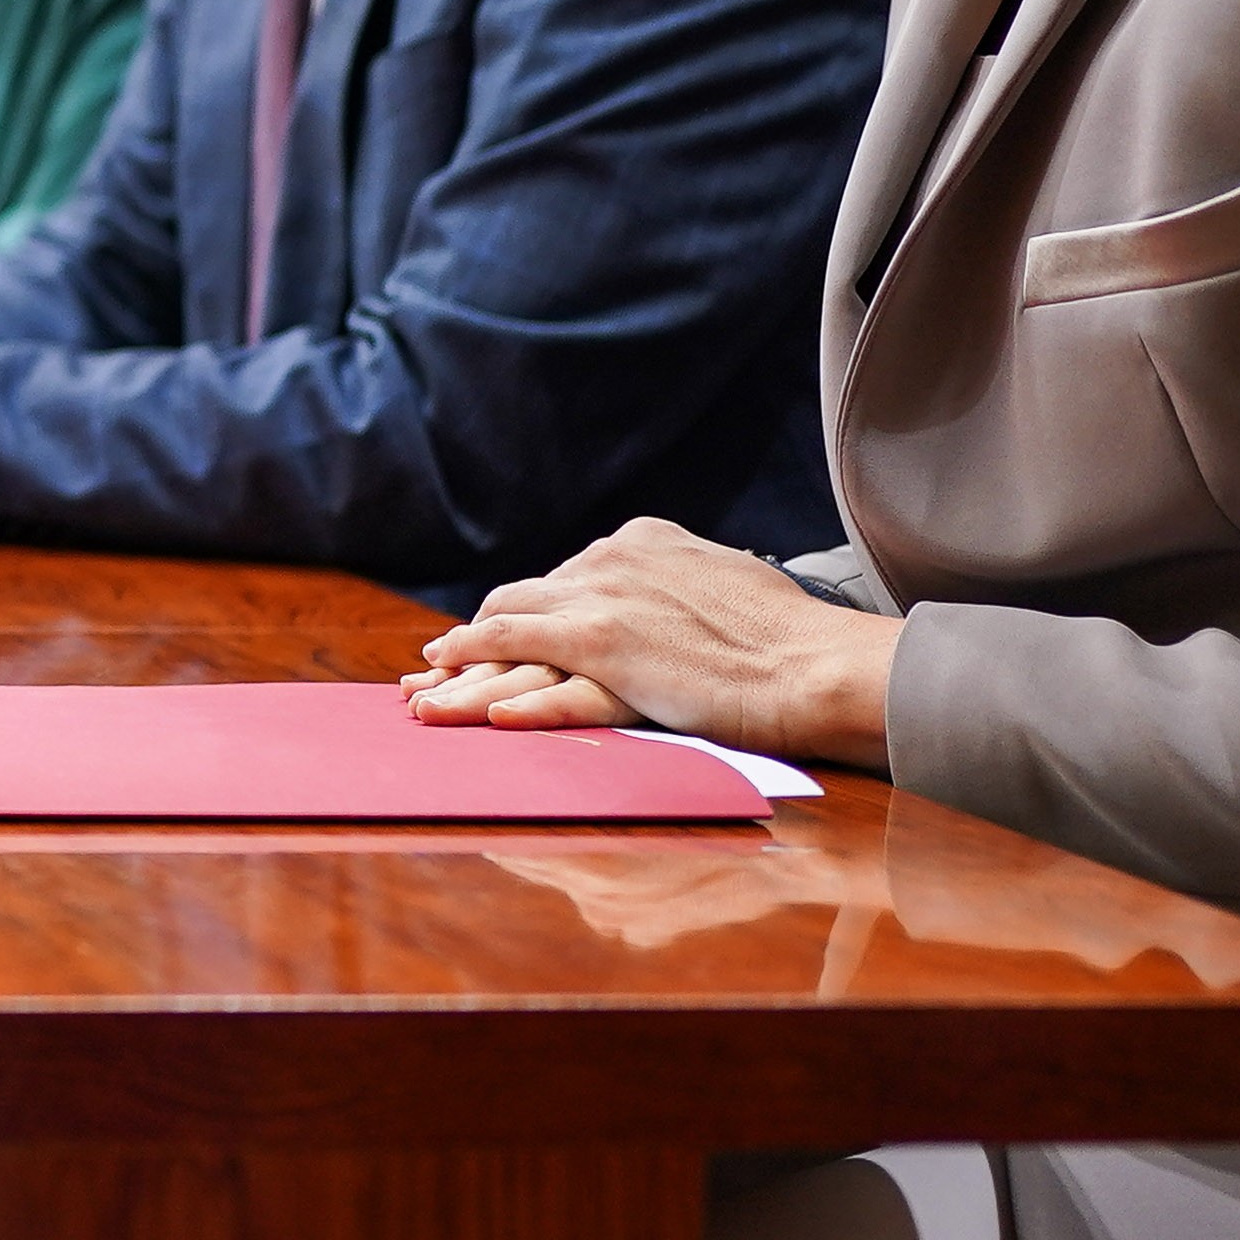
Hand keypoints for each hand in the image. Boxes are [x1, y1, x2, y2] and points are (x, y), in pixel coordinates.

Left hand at [405, 519, 903, 768]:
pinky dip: (482, 678)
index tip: (505, 633)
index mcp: (641, 541)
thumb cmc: (791, 636)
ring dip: (459, 662)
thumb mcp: (730, 582)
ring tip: (427, 685)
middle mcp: (609, 561)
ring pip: (505, 632)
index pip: (563, 578)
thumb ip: (688, 585)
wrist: (812, 663)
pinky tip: (458, 698)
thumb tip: (686, 592)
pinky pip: (519, 661)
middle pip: (522, 600)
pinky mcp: (599, 646)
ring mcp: (600, 601)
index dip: (530, 612)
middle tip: (445, 661)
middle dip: (480, 633)